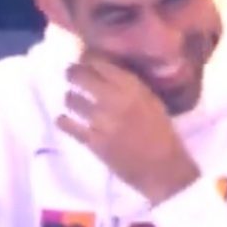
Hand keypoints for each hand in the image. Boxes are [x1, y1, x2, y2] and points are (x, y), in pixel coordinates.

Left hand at [58, 52, 199, 203]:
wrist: (163, 168)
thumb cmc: (160, 133)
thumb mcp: (151, 101)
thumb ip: (130, 85)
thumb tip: (105, 69)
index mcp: (133, 88)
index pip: (101, 63)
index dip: (87, 58)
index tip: (83, 58)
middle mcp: (116, 100)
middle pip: (82, 76)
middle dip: (72, 73)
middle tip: (70, 74)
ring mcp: (103, 121)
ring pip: (72, 99)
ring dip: (69, 98)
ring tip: (71, 99)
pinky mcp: (93, 141)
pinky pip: (68, 125)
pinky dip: (63, 121)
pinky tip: (63, 120)